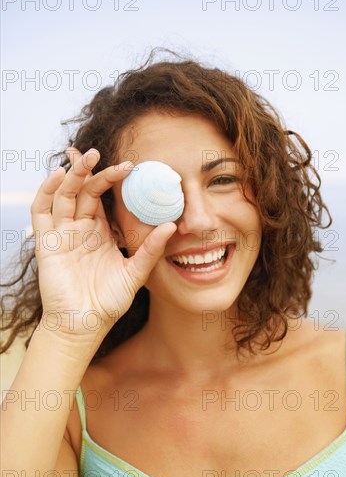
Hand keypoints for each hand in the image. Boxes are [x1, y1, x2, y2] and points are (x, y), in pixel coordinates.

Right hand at [31, 148, 176, 339]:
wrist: (84, 326)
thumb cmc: (108, 302)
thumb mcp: (135, 272)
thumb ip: (150, 249)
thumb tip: (171, 225)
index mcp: (101, 233)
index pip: (102, 198)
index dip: (110, 178)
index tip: (128, 165)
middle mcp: (80, 230)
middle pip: (82, 191)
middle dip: (89, 170)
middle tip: (100, 151)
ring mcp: (62, 235)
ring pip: (63, 196)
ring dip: (72, 175)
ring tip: (84, 157)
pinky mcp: (46, 244)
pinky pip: (42, 212)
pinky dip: (46, 192)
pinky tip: (58, 175)